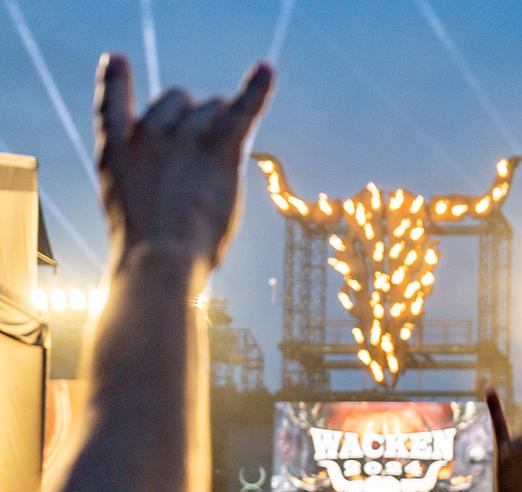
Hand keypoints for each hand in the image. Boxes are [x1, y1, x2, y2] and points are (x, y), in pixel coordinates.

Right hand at [94, 55, 273, 267]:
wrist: (158, 258)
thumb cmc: (145, 248)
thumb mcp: (126, 207)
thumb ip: (142, 177)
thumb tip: (177, 175)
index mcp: (115, 147)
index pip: (111, 101)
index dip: (116, 79)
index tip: (117, 60)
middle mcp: (148, 131)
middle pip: (178, 100)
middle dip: (192, 120)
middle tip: (197, 164)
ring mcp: (183, 137)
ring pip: (212, 107)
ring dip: (221, 126)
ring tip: (216, 169)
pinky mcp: (218, 149)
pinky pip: (243, 110)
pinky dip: (257, 89)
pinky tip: (266, 70)